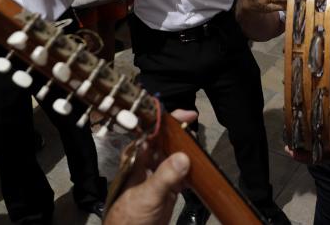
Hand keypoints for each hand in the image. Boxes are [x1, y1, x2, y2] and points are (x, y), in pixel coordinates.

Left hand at [104, 110, 196, 224]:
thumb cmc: (129, 217)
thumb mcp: (147, 195)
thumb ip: (165, 176)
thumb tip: (183, 156)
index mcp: (136, 160)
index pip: (151, 133)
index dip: (166, 121)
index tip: (185, 116)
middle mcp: (146, 165)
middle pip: (164, 143)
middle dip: (180, 135)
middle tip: (195, 130)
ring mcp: (157, 178)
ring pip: (173, 158)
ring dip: (186, 153)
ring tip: (199, 148)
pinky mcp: (166, 191)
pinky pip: (180, 176)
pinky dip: (190, 173)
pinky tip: (199, 171)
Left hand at [285, 103, 329, 162]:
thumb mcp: (322, 119)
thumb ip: (309, 125)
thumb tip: (291, 125)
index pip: (310, 157)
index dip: (298, 154)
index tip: (288, 149)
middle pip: (311, 158)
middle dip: (299, 153)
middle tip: (288, 147)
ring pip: (314, 157)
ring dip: (304, 152)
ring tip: (294, 146)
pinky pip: (319, 155)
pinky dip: (310, 151)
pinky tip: (303, 145)